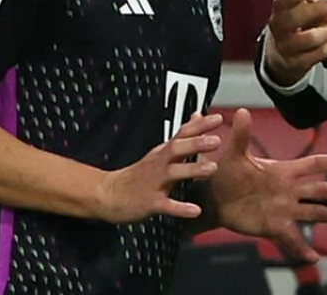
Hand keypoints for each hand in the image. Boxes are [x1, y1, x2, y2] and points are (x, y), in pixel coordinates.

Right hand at [92, 112, 223, 222]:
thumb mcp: (159, 152)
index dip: (199, 125)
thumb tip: (197, 116)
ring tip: (212, 168)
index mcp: (163, 152)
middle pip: (177, 149)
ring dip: (193, 170)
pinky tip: (195, 210)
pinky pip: (167, 205)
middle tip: (216, 140)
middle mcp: (159, 164)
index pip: (182, 134)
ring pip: (173, 173)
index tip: (218, 117)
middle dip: (196, 143)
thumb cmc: (140, 174)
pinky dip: (180, 208)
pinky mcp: (150, 202)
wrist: (108, 194)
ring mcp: (154, 183)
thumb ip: (181, 136)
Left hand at [210, 108, 326, 261]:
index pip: (312, 165)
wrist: (214, 198)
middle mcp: (288, 190)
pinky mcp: (274, 226)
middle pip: (319, 191)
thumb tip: (242, 111)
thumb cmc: (226, 173)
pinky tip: (313, 258)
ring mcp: (283, 209)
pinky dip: (301, 249)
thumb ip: (242, 136)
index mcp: (283, 171)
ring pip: (312, 213)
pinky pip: (291, 239)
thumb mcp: (235, 155)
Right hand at [263, 0, 326, 86]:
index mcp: (279, 8)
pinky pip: (320, 52)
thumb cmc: (295, 24)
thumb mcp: (300, 8)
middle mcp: (280, 27)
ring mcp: (287, 46)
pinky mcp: (298, 62)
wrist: (282, 54)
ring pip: (311, 38)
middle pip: (295, 17)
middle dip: (319, 9)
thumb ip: (314, 5)